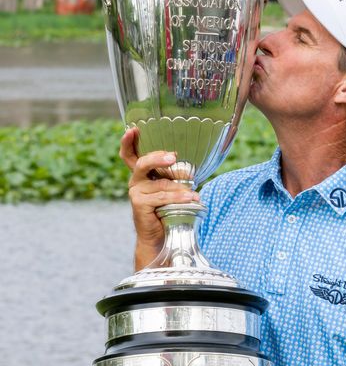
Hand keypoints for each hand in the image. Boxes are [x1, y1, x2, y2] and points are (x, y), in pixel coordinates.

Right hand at [119, 128, 199, 264]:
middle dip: (157, 157)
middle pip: (142, 163)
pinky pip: (161, 196)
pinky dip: (178, 197)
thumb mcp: (171, 188)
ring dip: (179, 187)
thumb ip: (174, 176)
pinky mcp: (139, 204)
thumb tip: (190, 168)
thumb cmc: (168, 209)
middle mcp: (136, 180)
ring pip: (159, 183)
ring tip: (195, 192)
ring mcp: (135, 192)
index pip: (130, 154)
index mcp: (142, 174)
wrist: (160, 236)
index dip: (128, 141)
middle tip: (173, 156)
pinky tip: (190, 199)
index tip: (133, 129)